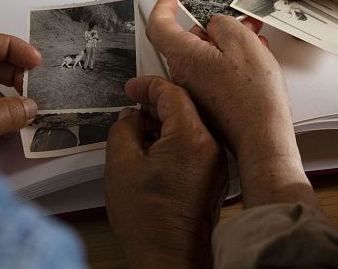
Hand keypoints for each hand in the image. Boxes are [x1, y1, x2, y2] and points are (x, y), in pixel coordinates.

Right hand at [105, 76, 227, 268]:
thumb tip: (131, 116)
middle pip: (185, 108)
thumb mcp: (121, 164)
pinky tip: (155, 149)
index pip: (172, 93)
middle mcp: (211, 147)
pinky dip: (175, 139)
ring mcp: (216, 163)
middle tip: (133, 106)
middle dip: (156, 103)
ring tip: (139, 129)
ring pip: (190, 126)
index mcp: (192, 138)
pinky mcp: (213, 178)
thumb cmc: (149, 221)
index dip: (148, 86)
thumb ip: (124, 128)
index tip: (132, 88)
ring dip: (165, 122)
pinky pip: (195, 145)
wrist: (169, 258)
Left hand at [145, 0, 317, 209]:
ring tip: (255, 40)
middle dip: (212, 28)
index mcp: (184, 57)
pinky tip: (252, 62)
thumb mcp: (242, 42)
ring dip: (225, 45)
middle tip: (240, 21)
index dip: (163, 8)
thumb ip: (223, 24)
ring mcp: (194, 92)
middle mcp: (183, 75)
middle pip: (188, 41)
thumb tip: (215, 26)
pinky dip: (228, 63)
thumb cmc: (252, 94)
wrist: (262, 137)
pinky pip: (212, 75)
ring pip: (204, 58)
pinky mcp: (207, 104)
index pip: (158, 26)